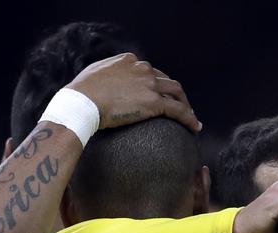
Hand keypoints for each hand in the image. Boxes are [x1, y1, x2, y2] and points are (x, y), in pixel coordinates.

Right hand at [66, 53, 200, 132]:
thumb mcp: (95, 73)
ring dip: (186, 104)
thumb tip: (108, 80)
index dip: (158, 83)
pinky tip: (195, 127)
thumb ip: (108, 73)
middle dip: (175, 93)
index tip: (160, 93)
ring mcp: (150, 85)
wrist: (82, 102)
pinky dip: (189, 118)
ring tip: (190, 117)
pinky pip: (178, 110)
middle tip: (180, 105)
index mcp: (129, 61)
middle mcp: (142, 69)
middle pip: (166, 80)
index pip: (151, 71)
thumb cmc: (82, 91)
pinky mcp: (155, 102)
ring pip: (176, 93)